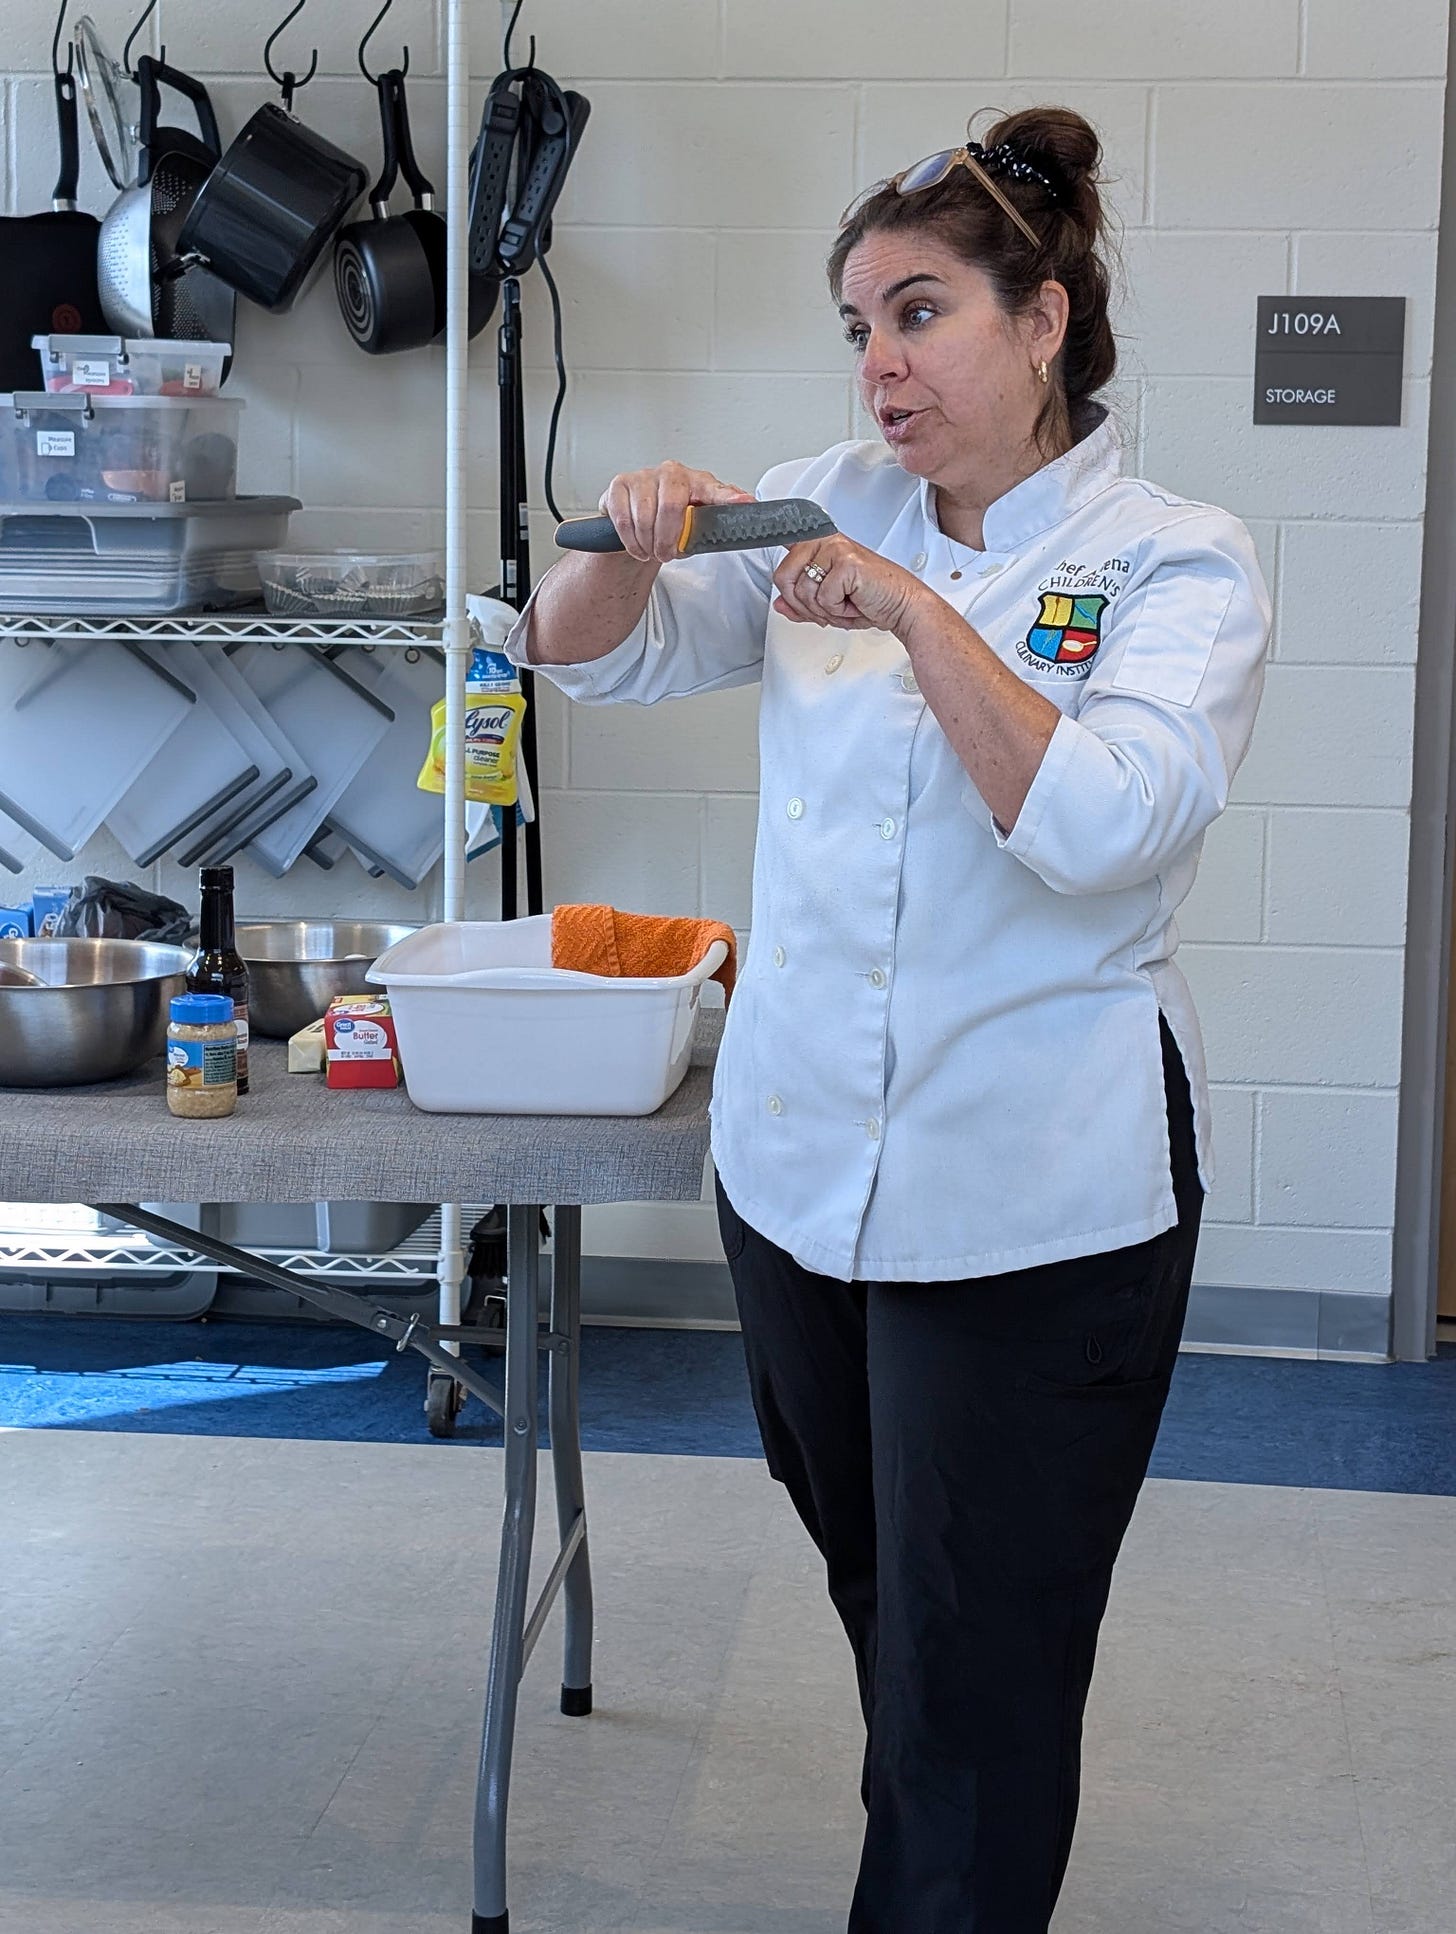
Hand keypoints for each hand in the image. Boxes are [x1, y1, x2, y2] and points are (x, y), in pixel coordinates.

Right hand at [598, 461, 755, 561]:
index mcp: (698, 482)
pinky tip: (637, 545)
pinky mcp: (620, 484)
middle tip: (666, 554)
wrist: (638, 521)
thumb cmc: (671, 522)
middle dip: (667, 539)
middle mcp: (672, 473)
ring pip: (645, 516)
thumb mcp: (697, 526)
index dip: (730, 498)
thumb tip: (742, 515)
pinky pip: (624, 518)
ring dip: (647, 543)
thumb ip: (716, 523)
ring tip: (651, 550)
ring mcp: (645, 475)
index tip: (745, 503)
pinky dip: (630, 540)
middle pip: (672, 507)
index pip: (717, 490)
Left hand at [773, 535, 928, 636]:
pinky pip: (822, 597)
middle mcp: (825, 542)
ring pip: (802, 591)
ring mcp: (836, 548)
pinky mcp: (846, 561)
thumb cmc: (871, 600)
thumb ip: (802, 604)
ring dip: (823, 610)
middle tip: (829, 605)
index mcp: (819, 545)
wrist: (902, 606)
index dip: (768, 530)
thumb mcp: (828, 606)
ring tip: (845, 602)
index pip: (785, 540)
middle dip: (804, 605)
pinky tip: (853, 601)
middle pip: (783, 578)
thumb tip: (780, 605)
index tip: (757, 509)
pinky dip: (838, 610)